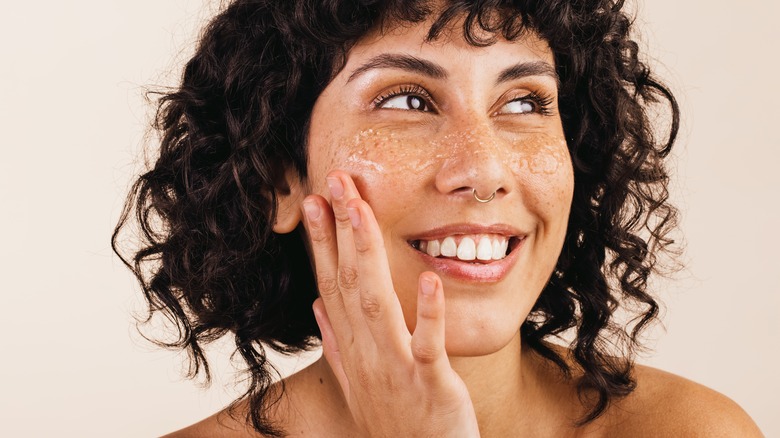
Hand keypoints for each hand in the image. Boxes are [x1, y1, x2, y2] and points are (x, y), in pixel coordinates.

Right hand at [301, 170, 480, 437]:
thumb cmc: (395, 424)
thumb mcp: (357, 384)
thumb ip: (337, 344)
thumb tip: (318, 306)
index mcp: (352, 350)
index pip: (329, 285)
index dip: (321, 243)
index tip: (313, 202)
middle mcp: (366, 355)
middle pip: (347, 284)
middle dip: (339, 230)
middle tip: (335, 182)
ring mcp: (397, 369)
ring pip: (377, 305)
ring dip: (366, 255)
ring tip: (360, 211)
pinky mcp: (430, 386)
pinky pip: (429, 346)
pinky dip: (429, 314)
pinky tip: (433, 279)